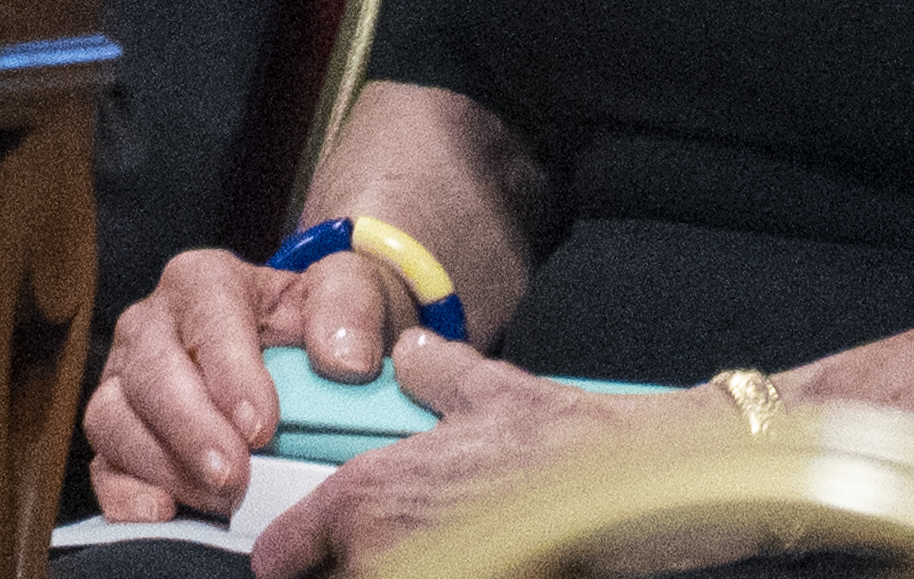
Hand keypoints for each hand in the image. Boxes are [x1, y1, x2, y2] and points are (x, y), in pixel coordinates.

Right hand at [84, 245, 413, 523]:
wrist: (297, 352)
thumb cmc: (316, 320)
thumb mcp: (347, 289)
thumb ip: (351, 305)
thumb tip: (343, 360)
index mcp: (204, 281)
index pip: (207, 319)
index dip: (230, 373)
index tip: (261, 426)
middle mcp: (152, 326)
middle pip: (149, 373)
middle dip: (189, 428)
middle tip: (232, 475)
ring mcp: (124, 381)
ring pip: (112, 419)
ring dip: (162, 465)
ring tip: (218, 499)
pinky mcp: (116, 435)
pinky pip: (102, 467)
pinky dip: (125, 495)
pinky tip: (165, 513)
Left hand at [250, 334, 697, 578]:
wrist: (626, 488)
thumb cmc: (558, 444)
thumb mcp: (485, 389)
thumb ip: (433, 373)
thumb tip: (414, 357)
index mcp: (368, 498)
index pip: (286, 549)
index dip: (286, 552)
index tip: (287, 556)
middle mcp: (383, 554)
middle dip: (337, 567)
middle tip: (365, 546)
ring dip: (384, 570)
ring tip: (422, 548)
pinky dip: (436, 571)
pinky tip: (463, 556)